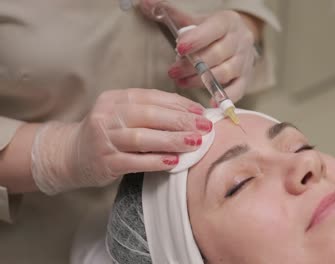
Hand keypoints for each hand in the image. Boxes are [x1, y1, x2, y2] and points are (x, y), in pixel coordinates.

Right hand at [31, 88, 211, 193]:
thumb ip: (151, 112)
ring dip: (172, 140)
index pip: (152, 97)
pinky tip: (173, 161)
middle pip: (149, 115)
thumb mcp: (123, 115)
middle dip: (181, 121)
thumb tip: (192, 114)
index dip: (179, 104)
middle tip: (205, 127)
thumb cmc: (107, 134)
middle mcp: (107, 115)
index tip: (201, 112)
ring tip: (195, 143)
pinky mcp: (104, 161)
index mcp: (116, 99)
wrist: (70, 154)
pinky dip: (155, 161)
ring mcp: (104, 138)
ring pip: (142, 137)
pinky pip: (133, 161)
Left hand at [140, 0, 258, 104]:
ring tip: (181, 82)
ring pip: (224, 73)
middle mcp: (240, 40)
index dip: (196, 40)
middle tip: (172, 72)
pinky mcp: (246, 78)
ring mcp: (244, 61)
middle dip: (192, 66)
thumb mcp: (195, 19)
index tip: (179, 48)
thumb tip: (144, 3)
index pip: (213, 30)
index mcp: (227, 22)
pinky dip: (224, 97)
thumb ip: (171, 13)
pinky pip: (238, 90)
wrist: (239, 38)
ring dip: (200, 81)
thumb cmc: (212, 30)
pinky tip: (210, 101)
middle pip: (217, 55)